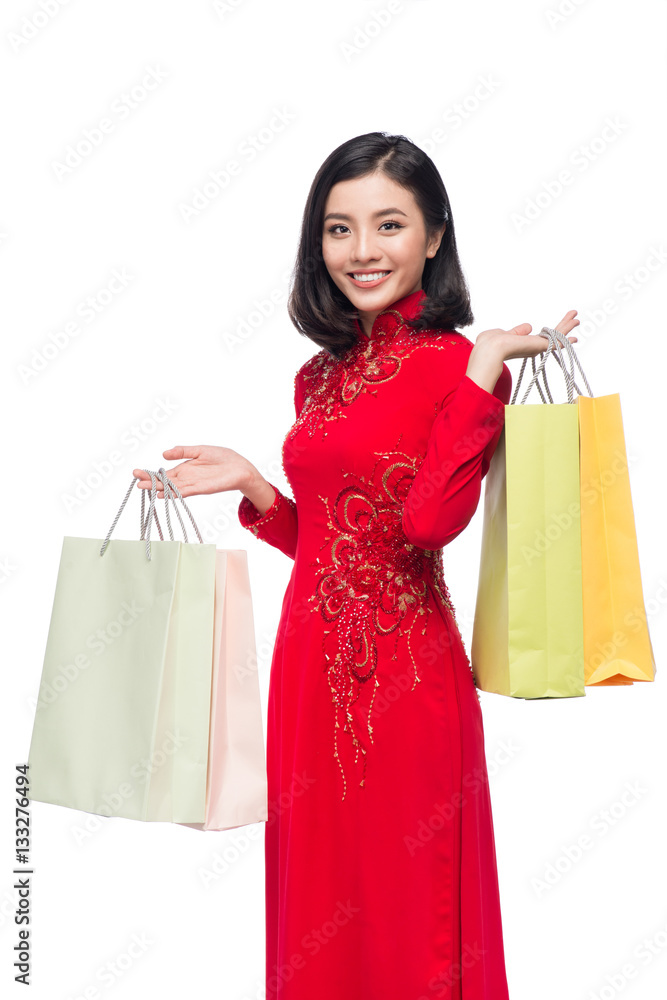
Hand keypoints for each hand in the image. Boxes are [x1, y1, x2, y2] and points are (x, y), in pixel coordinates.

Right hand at [132, 445, 255, 498]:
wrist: (241, 468)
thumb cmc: (223, 459)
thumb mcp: (200, 450)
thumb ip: (183, 451)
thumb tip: (164, 453)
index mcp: (185, 469)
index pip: (164, 473)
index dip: (150, 473)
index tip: (136, 472)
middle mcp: (186, 479)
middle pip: (164, 481)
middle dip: (150, 481)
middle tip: (135, 481)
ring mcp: (193, 485)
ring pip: (172, 488)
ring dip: (158, 488)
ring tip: (144, 488)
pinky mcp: (202, 489)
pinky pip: (185, 491)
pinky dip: (174, 493)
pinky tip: (164, 494)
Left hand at [467, 310, 579, 391]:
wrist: (491, 349)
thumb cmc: (490, 343)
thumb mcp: (505, 333)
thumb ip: (518, 331)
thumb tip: (529, 327)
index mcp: (523, 344)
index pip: (540, 336)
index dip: (548, 331)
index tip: (555, 326)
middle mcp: (532, 347)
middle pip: (552, 334)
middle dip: (563, 325)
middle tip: (574, 315)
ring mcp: (537, 347)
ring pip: (557, 335)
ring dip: (567, 325)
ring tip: (577, 317)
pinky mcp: (540, 347)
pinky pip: (556, 340)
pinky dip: (565, 335)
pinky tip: (575, 336)